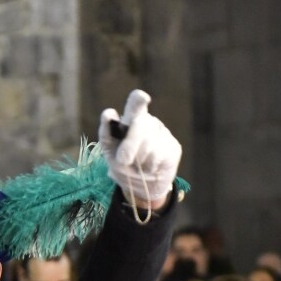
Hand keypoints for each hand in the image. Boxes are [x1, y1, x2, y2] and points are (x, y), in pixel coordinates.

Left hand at [99, 90, 181, 211]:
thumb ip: (109, 136)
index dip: (138, 101)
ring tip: (137, 164)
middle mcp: (147, 122)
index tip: (142, 98)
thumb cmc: (123, 163)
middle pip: (140, 124)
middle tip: (124, 160)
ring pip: (149, 142)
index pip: (135, 104)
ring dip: (139, 158)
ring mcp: (160, 133)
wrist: (143, 183)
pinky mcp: (172, 146)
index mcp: (129, 120)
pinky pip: (159, 154)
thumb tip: (114, 129)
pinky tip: (149, 167)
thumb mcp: (110, 152)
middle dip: (130, 144)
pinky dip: (150, 165)